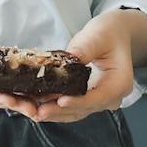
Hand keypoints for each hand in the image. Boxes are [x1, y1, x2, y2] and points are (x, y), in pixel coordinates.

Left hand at [17, 9, 146, 122]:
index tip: (60, 101)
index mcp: (119, 84)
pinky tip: (31, 104)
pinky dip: (49, 106)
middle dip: (56, 111)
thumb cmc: (109, 34)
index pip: (97, 98)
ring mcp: (96, 101)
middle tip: (34, 111)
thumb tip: (70, 58)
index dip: (78, 101)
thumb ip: (86, 48)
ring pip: (71, 112)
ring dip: (48, 112)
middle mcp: (109, 98)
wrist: (114, 36)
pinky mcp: (83, 99)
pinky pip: (66, 107)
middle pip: (81, 109)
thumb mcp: (99, 35)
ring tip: (27, 108)